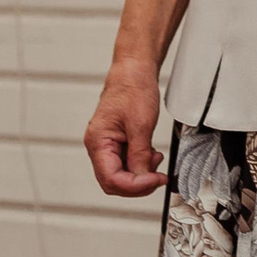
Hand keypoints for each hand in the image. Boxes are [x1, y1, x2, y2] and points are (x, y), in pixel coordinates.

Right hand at [85, 63, 168, 196]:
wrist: (134, 71)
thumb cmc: (133, 90)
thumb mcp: (141, 124)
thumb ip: (140, 154)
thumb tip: (142, 177)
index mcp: (98, 142)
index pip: (111, 179)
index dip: (134, 185)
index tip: (155, 180)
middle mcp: (98, 146)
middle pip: (113, 181)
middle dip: (137, 183)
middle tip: (158, 177)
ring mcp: (107, 145)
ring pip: (121, 173)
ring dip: (140, 173)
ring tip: (156, 159)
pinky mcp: (117, 142)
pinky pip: (126, 161)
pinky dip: (140, 163)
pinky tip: (151, 155)